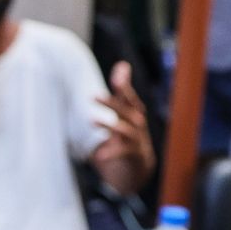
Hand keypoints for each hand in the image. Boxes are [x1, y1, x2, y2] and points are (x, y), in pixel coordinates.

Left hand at [90, 61, 155, 196]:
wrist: (139, 165)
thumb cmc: (129, 132)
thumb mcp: (124, 111)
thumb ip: (122, 90)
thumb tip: (122, 64)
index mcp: (135, 112)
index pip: (130, 98)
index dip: (124, 88)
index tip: (116, 78)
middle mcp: (138, 124)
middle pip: (126, 112)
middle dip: (112, 103)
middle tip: (93, 96)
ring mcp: (137, 140)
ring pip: (125, 131)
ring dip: (109, 125)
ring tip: (92, 120)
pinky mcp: (133, 155)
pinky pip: (123, 153)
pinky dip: (111, 153)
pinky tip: (98, 156)